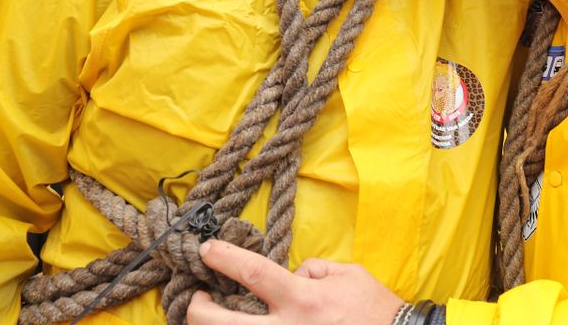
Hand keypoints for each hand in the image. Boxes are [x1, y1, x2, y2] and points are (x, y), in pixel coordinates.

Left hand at [187, 240, 403, 324]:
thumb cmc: (373, 309)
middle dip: (197, 309)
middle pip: (222, 323)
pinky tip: (240, 323)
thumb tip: (292, 275)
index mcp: (302, 299)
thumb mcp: (347, 275)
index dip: (223, 258)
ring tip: (211, 315)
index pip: (252, 273)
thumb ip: (313, 271)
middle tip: (194, 298)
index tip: (205, 250)